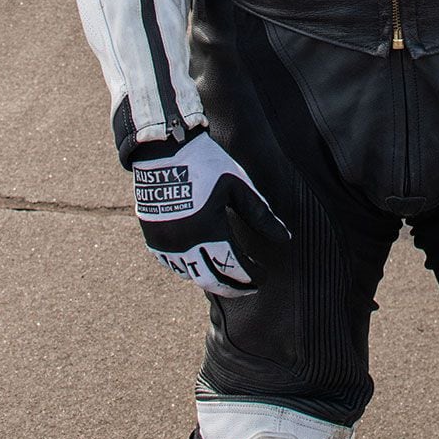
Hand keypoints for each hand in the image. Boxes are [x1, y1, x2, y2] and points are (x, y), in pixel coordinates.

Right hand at [132, 130, 289, 296]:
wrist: (163, 149)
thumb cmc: (206, 164)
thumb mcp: (237, 187)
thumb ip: (260, 215)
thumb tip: (285, 238)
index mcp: (209, 230)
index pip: (235, 267)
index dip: (252, 277)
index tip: (263, 277)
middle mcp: (185, 243)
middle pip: (213, 281)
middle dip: (234, 288)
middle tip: (249, 287)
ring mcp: (166, 243)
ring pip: (192, 275)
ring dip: (212, 279)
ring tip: (228, 275)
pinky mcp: (154, 239)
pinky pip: (173, 265)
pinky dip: (190, 268)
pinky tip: (202, 262)